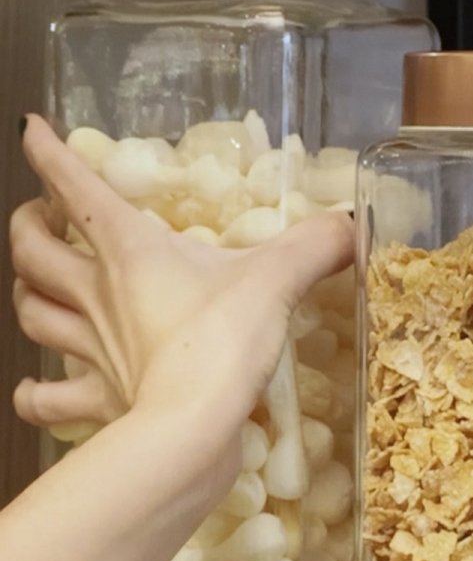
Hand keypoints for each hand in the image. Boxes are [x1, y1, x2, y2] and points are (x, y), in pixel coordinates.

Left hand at [10, 116, 354, 490]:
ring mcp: (88, 349)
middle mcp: (97, 294)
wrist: (190, 430)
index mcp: (131, 252)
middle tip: (37, 216)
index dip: (49, 154)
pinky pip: (45, 398)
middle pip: (31, 249)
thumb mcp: (277, 282)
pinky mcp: (96, 400)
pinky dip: (34, 393)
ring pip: (29, 311)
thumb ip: (315, 246)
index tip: (33, 130)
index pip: (76, 188)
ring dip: (25, 293)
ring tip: (34, 286)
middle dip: (27, 225)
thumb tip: (352, 225)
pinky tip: (34, 388)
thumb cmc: (220, 346)